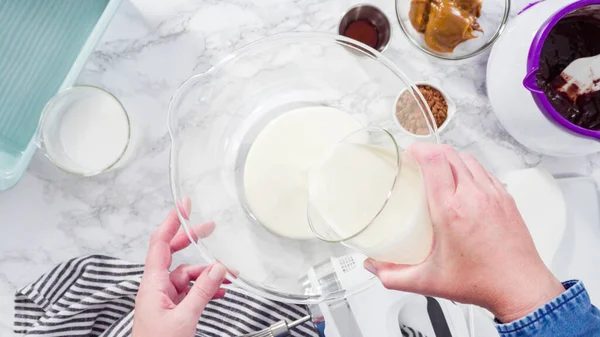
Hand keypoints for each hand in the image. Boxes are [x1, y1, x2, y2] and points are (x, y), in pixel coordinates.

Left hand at [132, 199, 226, 336]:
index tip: (182, 205)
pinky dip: (205, 288)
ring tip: (228, 275)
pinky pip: (190, 290)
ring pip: (187, 275)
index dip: (171, 221)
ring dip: (207, 273)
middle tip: (209, 227)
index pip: (159, 243)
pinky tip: (220, 291)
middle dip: (191, 241)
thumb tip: (217, 267)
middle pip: (173, 254)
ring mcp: (164, 297)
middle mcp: (156, 287)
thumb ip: (202, 291)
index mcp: (152, 284)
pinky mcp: (172, 308)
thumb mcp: (184, 318)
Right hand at [364, 143, 564, 322]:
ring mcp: (492, 195)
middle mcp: (473, 196)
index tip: (408, 153)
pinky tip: (462, 184)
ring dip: (450, 158)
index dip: (418, 150)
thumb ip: (392, 275)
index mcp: (451, 210)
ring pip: (468, 159)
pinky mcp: (505, 199)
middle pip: (449, 154)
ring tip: (438, 170)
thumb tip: (373, 267)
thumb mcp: (427, 282)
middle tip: (418, 161)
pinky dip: (469, 170)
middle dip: (430, 151)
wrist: (520, 288)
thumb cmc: (481, 283)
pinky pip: (484, 172)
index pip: (434, 161)